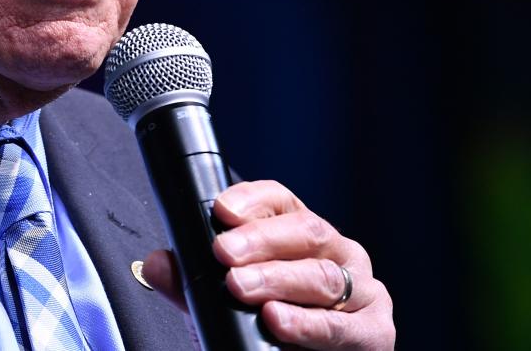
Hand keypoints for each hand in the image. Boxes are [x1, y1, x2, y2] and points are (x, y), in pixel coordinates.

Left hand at [140, 180, 394, 349]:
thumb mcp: (224, 304)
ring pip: (324, 275)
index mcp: (301, 234)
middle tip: (224, 255)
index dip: (251, 200)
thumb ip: (191, 284)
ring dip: (280, 280)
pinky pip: (346, 326)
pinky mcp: (375, 331)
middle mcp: (338, 252)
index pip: (280, 200)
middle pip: (306, 231)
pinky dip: (310, 324)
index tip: (221, 211)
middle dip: (261, 241)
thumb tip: (155, 265)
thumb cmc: (267, 330)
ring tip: (241, 288)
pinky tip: (279, 321)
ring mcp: (362, 290)